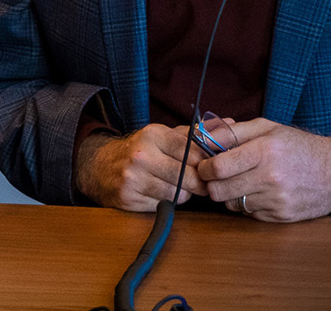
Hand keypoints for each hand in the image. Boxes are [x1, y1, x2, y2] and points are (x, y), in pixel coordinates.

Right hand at [74, 124, 207, 211]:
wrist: (101, 166)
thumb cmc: (141, 151)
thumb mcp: (163, 135)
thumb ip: (195, 133)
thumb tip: (229, 124)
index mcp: (152, 135)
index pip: (192, 151)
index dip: (205, 163)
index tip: (209, 168)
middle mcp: (141, 155)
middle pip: (187, 176)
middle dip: (198, 183)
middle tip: (200, 184)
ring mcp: (133, 178)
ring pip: (176, 194)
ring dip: (182, 194)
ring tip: (176, 187)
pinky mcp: (128, 198)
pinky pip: (161, 206)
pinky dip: (165, 202)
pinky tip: (158, 193)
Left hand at [196, 118, 330, 222]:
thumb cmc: (298, 145)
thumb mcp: (267, 127)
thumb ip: (232, 131)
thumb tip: (200, 135)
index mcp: (264, 151)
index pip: (219, 168)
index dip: (205, 168)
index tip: (205, 166)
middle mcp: (271, 178)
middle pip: (219, 191)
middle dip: (213, 184)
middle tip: (218, 177)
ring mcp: (277, 200)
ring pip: (232, 204)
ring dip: (231, 195)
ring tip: (243, 182)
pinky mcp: (283, 217)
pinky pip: (250, 214)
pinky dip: (248, 204)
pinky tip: (260, 192)